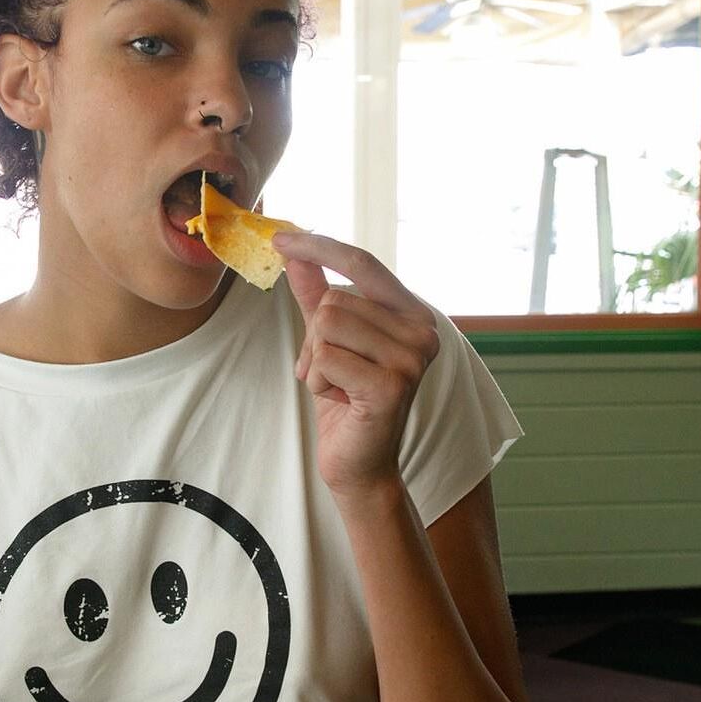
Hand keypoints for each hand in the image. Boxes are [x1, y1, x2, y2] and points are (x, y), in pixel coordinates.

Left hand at [272, 231, 439, 498]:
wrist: (359, 464)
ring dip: (316, 360)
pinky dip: (318, 381)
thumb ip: (316, 295)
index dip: (319, 246)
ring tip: (338, 386)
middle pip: (334, 299)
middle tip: (331, 372)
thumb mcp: (328, 340)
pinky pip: (326, 358)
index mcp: (411, 314)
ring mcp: (411, 358)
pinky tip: (340, 401)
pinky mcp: (392, 385)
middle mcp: (421, 331)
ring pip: (327, 325)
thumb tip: (294, 253)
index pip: (362, 263)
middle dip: (315, 337)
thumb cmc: (346, 401)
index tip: (279, 237)